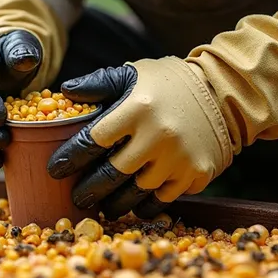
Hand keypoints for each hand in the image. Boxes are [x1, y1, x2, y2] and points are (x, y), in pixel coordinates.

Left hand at [48, 58, 231, 218]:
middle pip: (111, 174)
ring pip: (136, 193)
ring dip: (114, 202)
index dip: (71, 157)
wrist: (221, 94)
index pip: (93, 139)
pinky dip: (144, 205)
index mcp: (137, 108)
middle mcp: (158, 136)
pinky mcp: (196, 174)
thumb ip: (99, 83)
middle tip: (75, 197)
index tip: (55, 168)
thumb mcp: (134, 73)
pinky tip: (133, 205)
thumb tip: (64, 92)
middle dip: (88, 189)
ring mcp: (179, 158)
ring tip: (102, 204)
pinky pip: (162, 199)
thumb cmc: (168, 83)